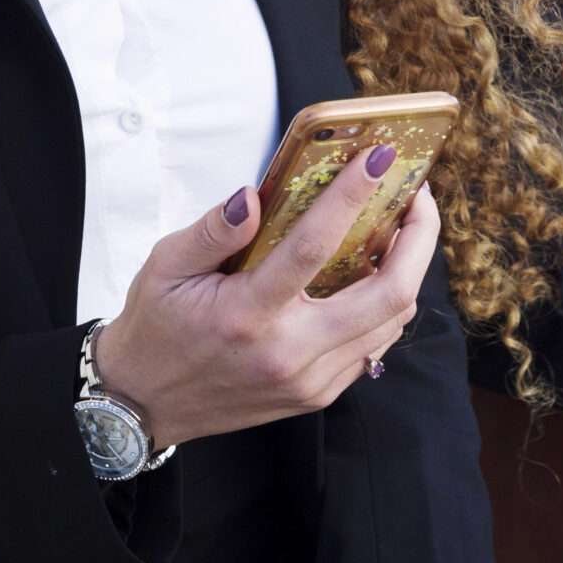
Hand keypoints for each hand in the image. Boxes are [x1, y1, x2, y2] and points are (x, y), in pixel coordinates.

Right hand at [88, 145, 437, 447]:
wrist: (144, 405)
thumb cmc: (156, 327)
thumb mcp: (164, 266)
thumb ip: (212, 230)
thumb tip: (255, 197)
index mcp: (247, 316)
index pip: (314, 247)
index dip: (352, 197)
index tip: (378, 158)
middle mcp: (288, 353)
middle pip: (387, 294)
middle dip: (418, 238)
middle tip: (417, 196)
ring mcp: (309, 381)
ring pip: (392, 322)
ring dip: (409, 270)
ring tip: (402, 227)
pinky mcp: (317, 395)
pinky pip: (373, 346)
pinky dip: (387, 306)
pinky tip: (377, 272)